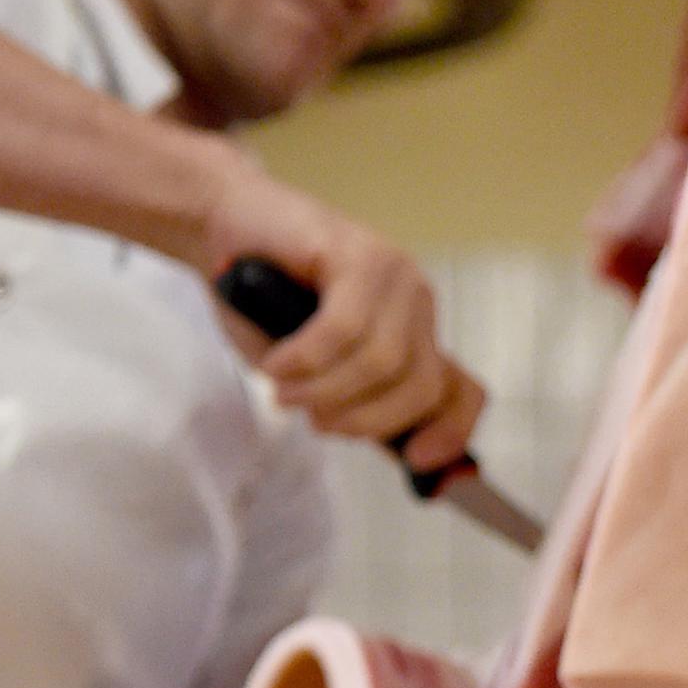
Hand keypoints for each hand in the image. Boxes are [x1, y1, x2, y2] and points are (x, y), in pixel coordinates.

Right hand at [194, 157, 486, 470]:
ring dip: (323, 390)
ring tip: (280, 387)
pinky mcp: (360, 253)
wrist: (225, 226)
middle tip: (313, 419)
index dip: (451, 432)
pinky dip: (304, 358)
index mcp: (413, 335)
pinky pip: (344, 328)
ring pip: (382, 361)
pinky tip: (276, 361)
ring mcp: (393, 275)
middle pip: (421, 387)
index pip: (462, 392)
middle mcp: (415, 304)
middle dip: (364, 420)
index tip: (416, 461)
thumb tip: (394, 449)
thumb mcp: (312, 370)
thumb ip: (352, 403)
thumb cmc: (263, 302)